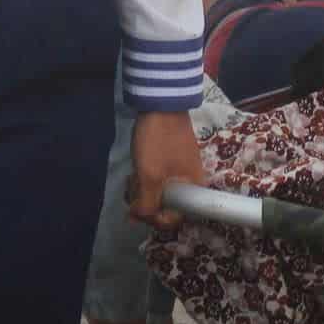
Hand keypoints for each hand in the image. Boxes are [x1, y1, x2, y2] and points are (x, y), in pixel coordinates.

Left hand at [127, 111, 204, 228]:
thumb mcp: (149, 176)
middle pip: (167, 207)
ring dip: (142, 192)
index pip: (176, 218)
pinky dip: (144, 180)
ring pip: (159, 193)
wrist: (161, 104)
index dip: (156, 219)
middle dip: (145, 204)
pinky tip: (132, 174)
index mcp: (194, 189)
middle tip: (130, 195)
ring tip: (129, 181)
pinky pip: (157, 181)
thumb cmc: (158, 142)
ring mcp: (180, 172)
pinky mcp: (170, 162)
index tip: (138, 211)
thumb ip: (146, 203)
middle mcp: (191, 183)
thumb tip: (140, 218)